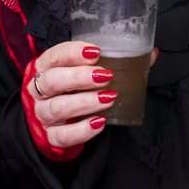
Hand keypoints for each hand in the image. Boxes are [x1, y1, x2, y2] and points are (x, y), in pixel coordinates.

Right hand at [20, 40, 151, 157]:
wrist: (52, 123)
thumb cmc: (68, 91)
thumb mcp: (80, 73)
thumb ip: (110, 62)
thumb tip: (150, 54)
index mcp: (44, 68)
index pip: (53, 56)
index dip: (72, 53)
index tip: (96, 52)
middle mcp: (38, 91)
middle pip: (52, 81)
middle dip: (79, 77)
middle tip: (105, 76)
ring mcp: (42, 114)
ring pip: (57, 107)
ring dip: (84, 102)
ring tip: (108, 98)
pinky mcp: (49, 136)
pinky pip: (63, 135)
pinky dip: (82, 130)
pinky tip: (99, 123)